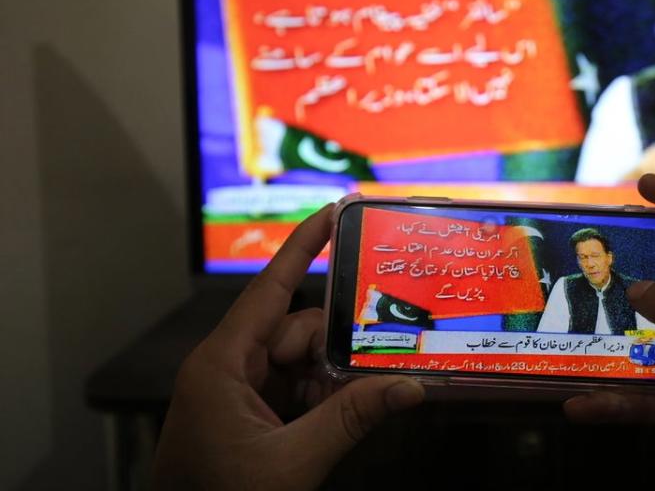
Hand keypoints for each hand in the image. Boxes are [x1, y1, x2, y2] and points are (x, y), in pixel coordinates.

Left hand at [153, 205, 424, 489]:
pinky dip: (322, 399)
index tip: (334, 211)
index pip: (270, 289)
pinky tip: (342, 416)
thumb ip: (350, 420)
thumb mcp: (291, 462)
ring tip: (364, 399)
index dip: (303, 246)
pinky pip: (296, 388)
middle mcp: (229, 366)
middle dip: (338, 346)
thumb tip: (411, 387)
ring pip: (302, 361)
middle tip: (386, 358)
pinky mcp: (250, 413)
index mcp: (222, 363)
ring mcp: (239, 391)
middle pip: (297, 330)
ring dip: (332, 381)